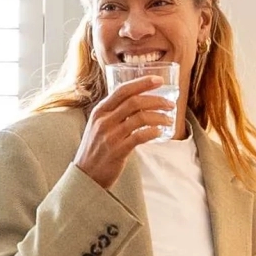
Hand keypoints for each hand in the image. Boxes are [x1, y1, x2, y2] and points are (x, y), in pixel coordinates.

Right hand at [70, 74, 178, 188]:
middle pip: (134, 102)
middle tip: (170, 104)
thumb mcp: (99, 125)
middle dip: (156, 100)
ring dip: (159, 117)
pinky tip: (160, 132)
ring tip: (169, 119)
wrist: (85, 175)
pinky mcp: (117, 151)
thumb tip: (138, 102)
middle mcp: (104, 120)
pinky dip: (153, 132)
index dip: (142, 83)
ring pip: (140, 118)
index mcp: (100, 110)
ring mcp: (110, 135)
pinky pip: (139, 137)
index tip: (158, 80)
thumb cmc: (96, 149)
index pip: (123, 90)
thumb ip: (114, 113)